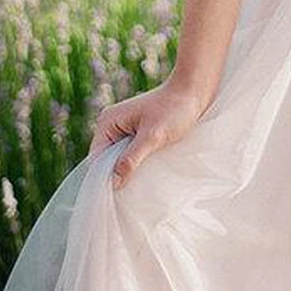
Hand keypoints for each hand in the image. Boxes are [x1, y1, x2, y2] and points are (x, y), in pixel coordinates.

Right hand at [88, 78, 209, 189]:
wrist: (195, 91)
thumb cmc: (175, 109)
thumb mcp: (153, 136)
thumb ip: (132, 158)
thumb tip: (114, 184)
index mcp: (108, 123)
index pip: (96, 160)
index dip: (104, 180)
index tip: (115, 200)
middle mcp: (112, 126)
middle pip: (106, 162)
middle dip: (116, 178)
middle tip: (128, 199)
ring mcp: (125, 130)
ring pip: (119, 160)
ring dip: (128, 173)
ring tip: (138, 191)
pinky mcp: (138, 134)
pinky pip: (131, 156)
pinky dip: (137, 166)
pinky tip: (146, 177)